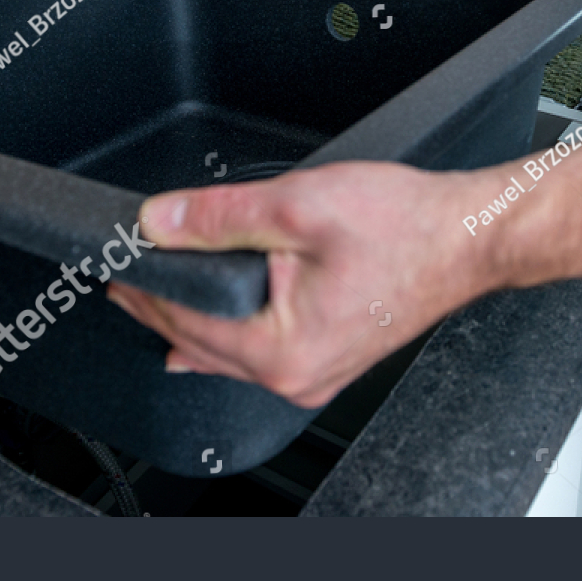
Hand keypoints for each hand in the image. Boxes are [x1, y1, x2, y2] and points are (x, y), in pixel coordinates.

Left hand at [105, 162, 501, 408]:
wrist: (467, 236)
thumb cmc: (404, 226)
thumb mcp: (296, 206)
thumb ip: (217, 216)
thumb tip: (158, 222)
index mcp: (281, 347)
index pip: (183, 318)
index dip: (142, 285)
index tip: (114, 262)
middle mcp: (296, 375)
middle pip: (198, 344)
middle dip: (157, 307)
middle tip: (121, 278)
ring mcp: (316, 374)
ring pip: (228, 356)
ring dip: (190, 323)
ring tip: (154, 295)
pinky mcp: (331, 360)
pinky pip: (260, 358)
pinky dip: (229, 337)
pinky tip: (211, 331)